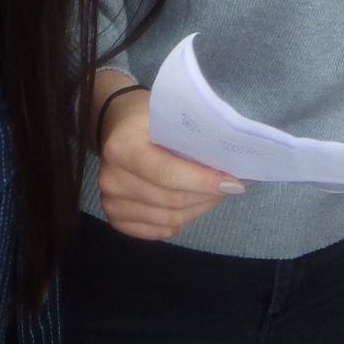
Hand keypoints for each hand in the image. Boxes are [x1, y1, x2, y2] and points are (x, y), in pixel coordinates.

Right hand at [94, 84, 244, 240]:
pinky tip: (195, 204)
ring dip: (199, 208)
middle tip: (232, 187)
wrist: (114, 125)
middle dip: (207, 195)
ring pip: (169, 219)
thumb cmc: (146, 116)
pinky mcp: (115, 220)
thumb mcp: (165, 113)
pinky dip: (183, 220)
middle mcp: (111, 179)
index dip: (202, 181)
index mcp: (122, 147)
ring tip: (217, 194)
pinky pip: (159, 231)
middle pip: (171, 200)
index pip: (167, 173)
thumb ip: (190, 136)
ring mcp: (111, 203)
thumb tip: (228, 162)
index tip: (233, 182)